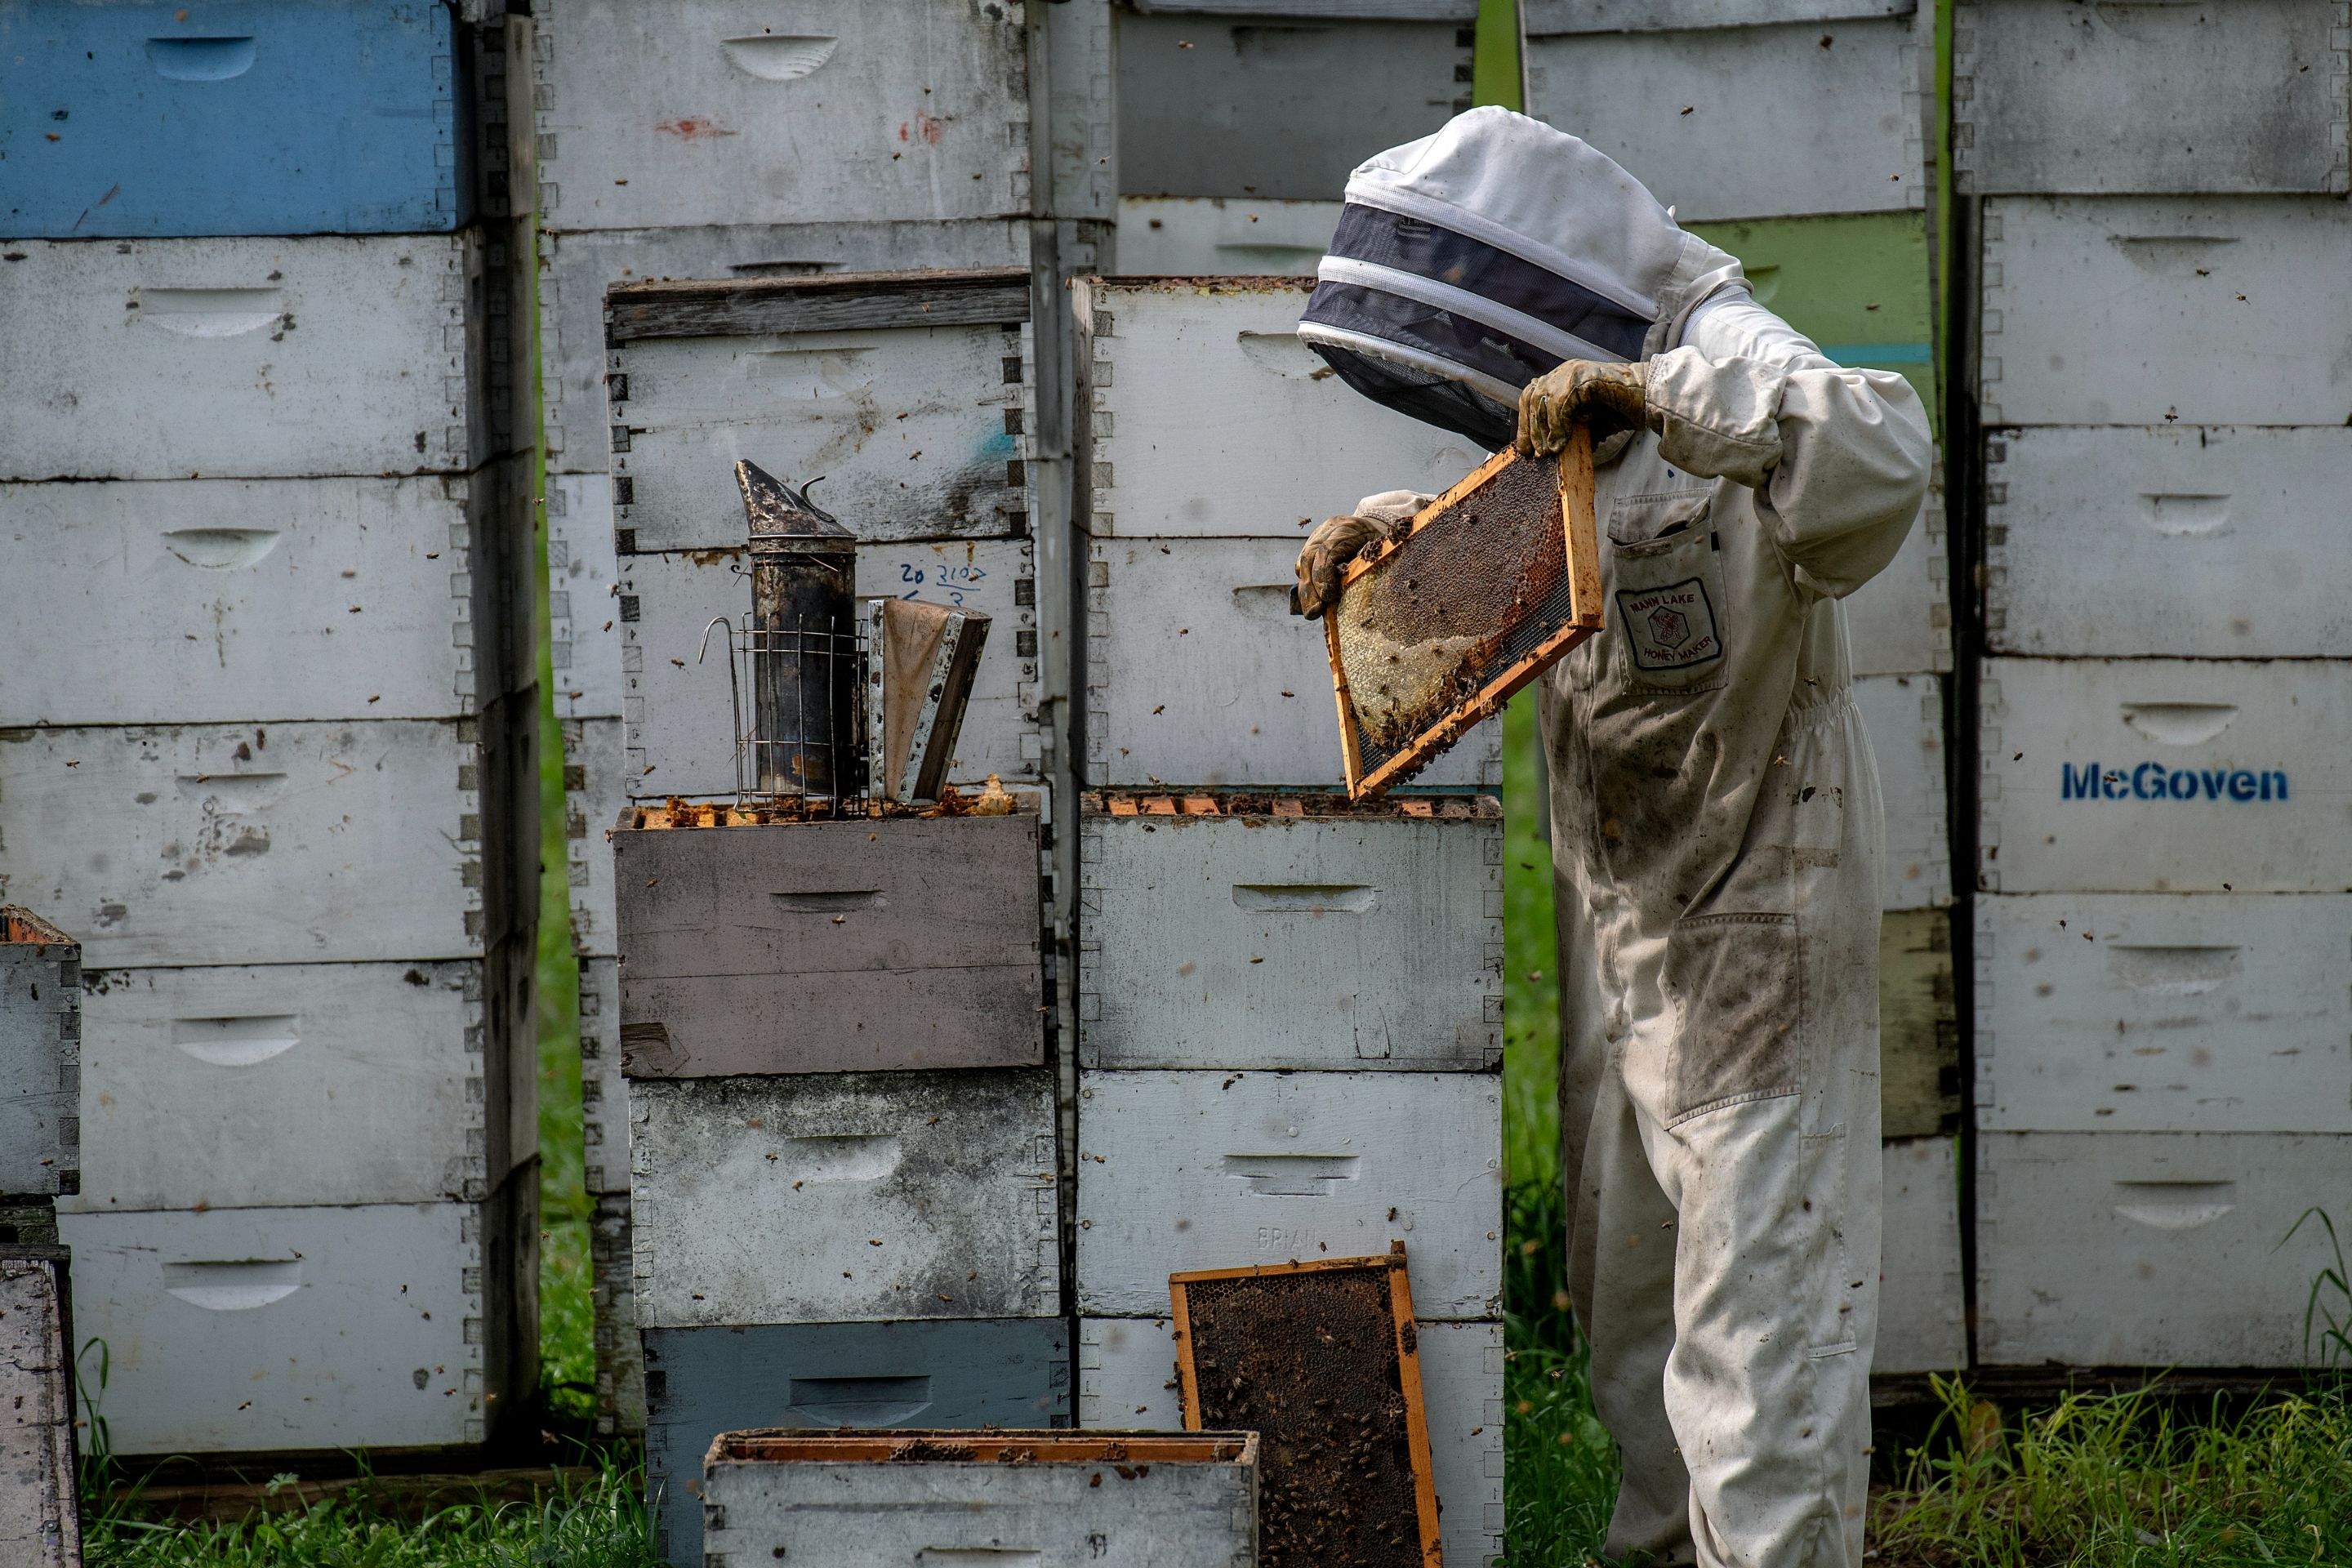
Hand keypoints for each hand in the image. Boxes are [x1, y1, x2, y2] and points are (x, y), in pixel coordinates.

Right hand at [1291, 513, 1390, 620]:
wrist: (1378, 523)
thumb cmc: (1384, 544)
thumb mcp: (1382, 554)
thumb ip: (1367, 570)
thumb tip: (1356, 603)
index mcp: (1348, 528)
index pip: (1327, 550)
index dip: (1324, 575)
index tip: (1328, 597)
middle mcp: (1328, 529)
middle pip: (1310, 556)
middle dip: (1311, 587)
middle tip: (1315, 611)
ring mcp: (1318, 536)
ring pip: (1303, 562)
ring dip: (1306, 590)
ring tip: (1312, 612)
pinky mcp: (1313, 545)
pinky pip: (1303, 565)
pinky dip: (1307, 583)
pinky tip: (1313, 599)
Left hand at [1514, 359, 1649, 456]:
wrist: (1650, 397)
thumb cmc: (1623, 409)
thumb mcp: (1590, 423)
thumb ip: (1571, 431)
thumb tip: (1554, 450)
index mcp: (1563, 379)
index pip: (1532, 396)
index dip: (1525, 421)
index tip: (1525, 447)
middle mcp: (1564, 371)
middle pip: (1531, 396)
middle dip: (1529, 427)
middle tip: (1534, 453)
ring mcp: (1572, 371)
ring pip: (1542, 399)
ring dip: (1542, 429)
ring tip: (1548, 451)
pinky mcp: (1583, 378)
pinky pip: (1560, 402)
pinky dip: (1558, 425)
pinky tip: (1561, 443)